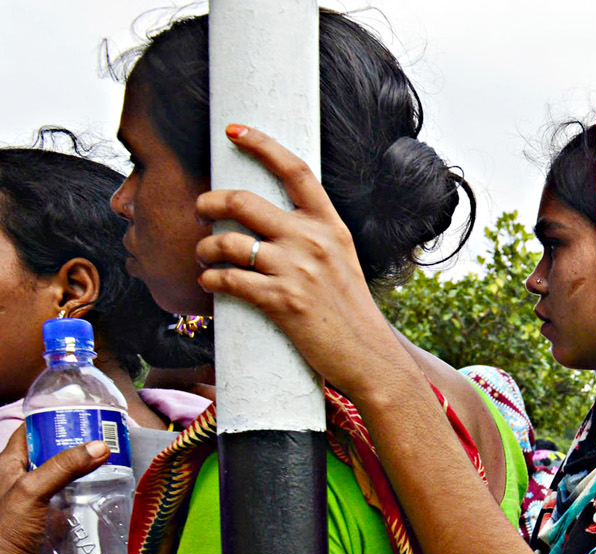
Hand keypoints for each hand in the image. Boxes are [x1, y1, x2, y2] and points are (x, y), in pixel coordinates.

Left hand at [0, 430, 109, 553]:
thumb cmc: (8, 530)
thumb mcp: (32, 491)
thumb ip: (64, 467)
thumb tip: (101, 446)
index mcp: (6, 465)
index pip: (29, 432)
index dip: (51, 421)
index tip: (80, 417)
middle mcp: (17, 479)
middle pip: (48, 452)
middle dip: (73, 445)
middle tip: (102, 440)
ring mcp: (31, 499)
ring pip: (59, 475)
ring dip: (80, 470)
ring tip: (106, 463)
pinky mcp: (44, 517)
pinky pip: (66, 496)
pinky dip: (81, 491)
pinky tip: (98, 492)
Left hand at [193, 125, 414, 399]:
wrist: (371, 358)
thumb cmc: (351, 313)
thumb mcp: (341, 263)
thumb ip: (312, 239)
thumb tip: (266, 225)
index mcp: (332, 227)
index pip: (296, 171)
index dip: (261, 145)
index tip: (234, 130)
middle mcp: (314, 242)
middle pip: (244, 201)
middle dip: (210, 202)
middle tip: (202, 211)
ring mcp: (297, 271)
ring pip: (227, 242)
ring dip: (205, 248)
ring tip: (204, 257)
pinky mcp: (282, 301)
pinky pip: (228, 279)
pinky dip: (211, 280)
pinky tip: (211, 283)